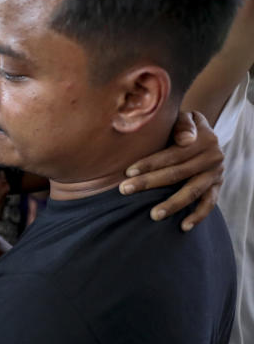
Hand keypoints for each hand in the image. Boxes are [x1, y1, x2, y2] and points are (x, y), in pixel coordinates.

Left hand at [119, 110, 223, 230]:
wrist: (202, 133)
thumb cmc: (181, 125)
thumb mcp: (184, 117)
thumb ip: (182, 124)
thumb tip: (186, 139)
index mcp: (204, 138)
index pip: (173, 154)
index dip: (150, 163)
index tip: (128, 171)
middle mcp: (213, 156)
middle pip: (178, 173)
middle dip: (149, 183)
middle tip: (125, 190)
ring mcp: (216, 173)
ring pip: (192, 191)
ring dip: (172, 204)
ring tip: (153, 215)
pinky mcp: (217, 186)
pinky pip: (209, 204)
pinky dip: (198, 216)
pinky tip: (182, 227)